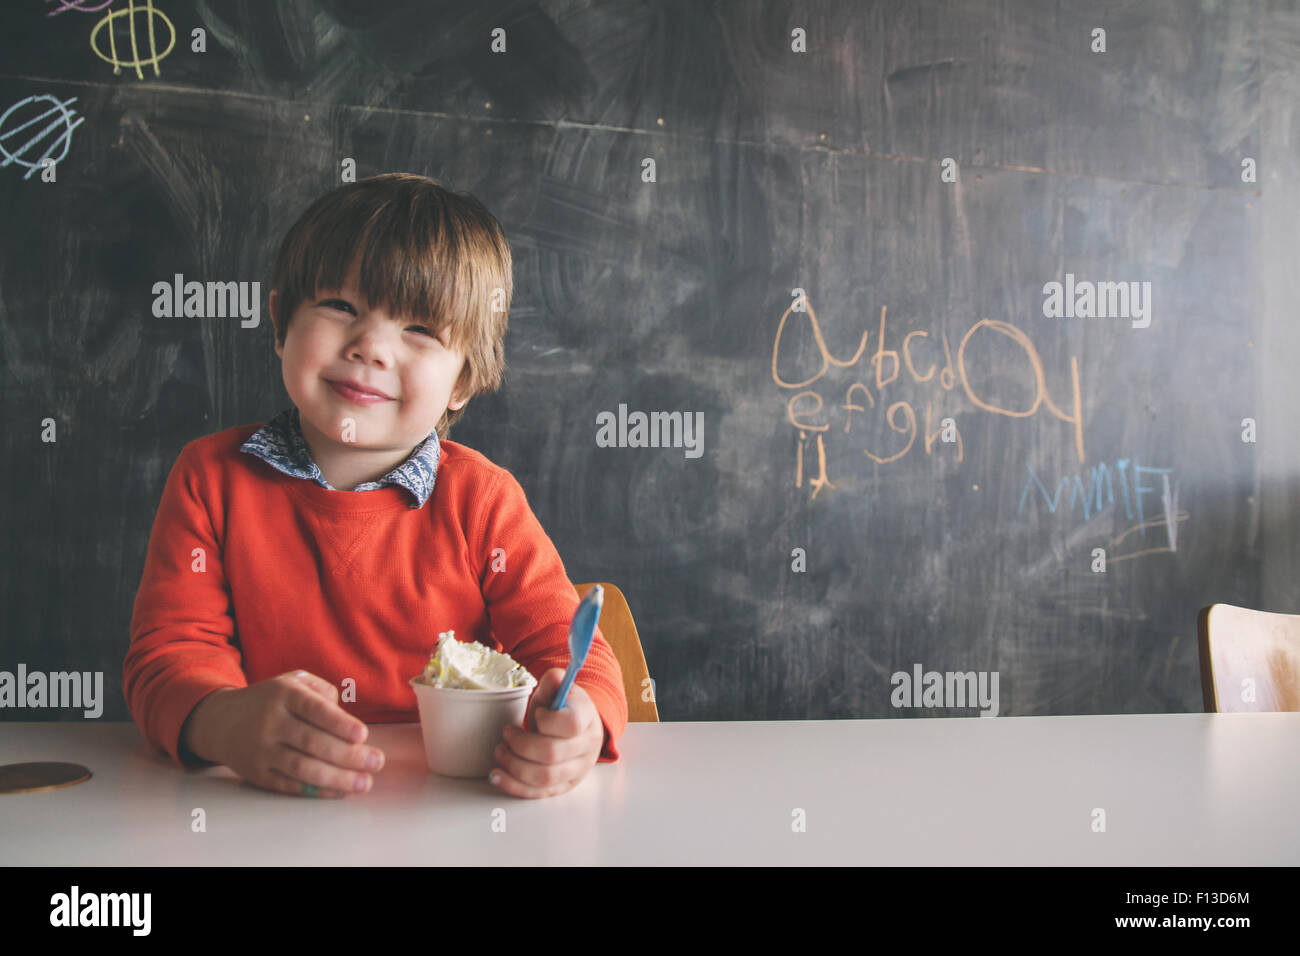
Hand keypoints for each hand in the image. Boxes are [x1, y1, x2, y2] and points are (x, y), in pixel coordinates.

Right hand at [184, 670, 384, 797]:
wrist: (221, 721)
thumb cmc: (271, 700)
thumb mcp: (293, 682)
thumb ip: (324, 692)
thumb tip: (346, 720)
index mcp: (284, 694)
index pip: (313, 709)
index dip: (338, 723)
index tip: (363, 735)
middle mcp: (270, 722)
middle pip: (311, 742)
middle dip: (348, 755)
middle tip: (376, 762)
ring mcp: (262, 750)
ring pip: (302, 768)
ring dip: (336, 778)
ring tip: (364, 783)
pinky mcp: (257, 774)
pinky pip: (290, 785)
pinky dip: (317, 790)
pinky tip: (340, 791)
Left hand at [489, 668, 604, 798]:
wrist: (577, 727)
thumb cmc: (562, 707)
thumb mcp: (557, 689)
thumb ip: (553, 681)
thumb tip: (552, 679)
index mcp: (587, 717)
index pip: (571, 724)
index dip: (547, 720)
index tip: (535, 714)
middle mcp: (588, 746)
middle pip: (551, 754)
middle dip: (520, 744)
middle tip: (507, 733)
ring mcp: (578, 769)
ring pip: (544, 777)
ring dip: (514, 765)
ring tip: (500, 751)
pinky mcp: (564, 786)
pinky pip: (538, 793)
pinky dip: (514, 786)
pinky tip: (497, 776)